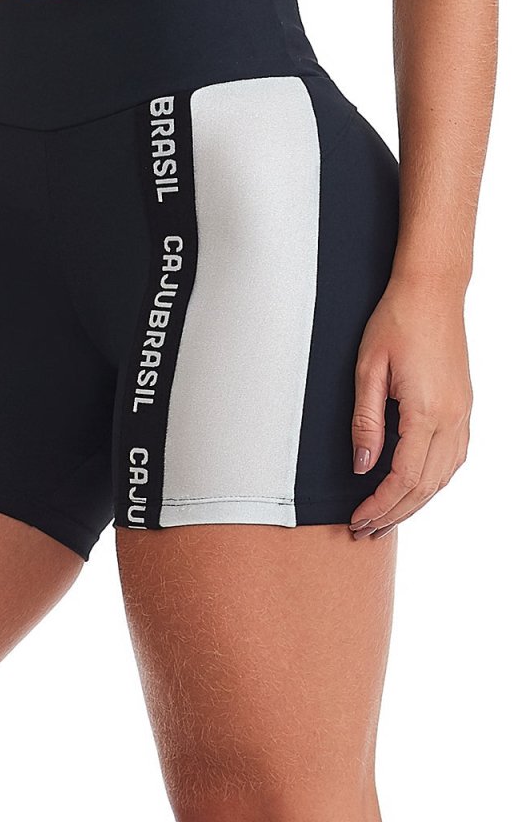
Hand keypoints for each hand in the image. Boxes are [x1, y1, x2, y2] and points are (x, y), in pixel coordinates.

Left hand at [348, 274, 472, 538]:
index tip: (357, 520)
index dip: (379, 506)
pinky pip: (453, 457)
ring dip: (415, 502)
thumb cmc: (395, 321)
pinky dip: (433, 481)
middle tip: (365, 531)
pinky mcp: (463, 405)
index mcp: (427, 412)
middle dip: (394, 514)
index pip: (403, 478)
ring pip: (443, 476)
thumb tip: (362, 466)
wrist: (432, 291)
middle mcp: (452, 418)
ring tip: (386, 518)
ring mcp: (462, 413)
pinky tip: (415, 487)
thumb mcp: (367, 369)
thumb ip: (365, 422)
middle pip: (425, 486)